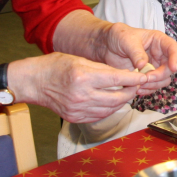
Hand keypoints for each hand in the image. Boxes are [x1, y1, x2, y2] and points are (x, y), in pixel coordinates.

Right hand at [13, 52, 151, 123]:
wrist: (33, 82)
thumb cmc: (54, 66)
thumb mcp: (80, 59)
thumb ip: (102, 69)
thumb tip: (123, 75)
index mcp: (84, 77)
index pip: (117, 79)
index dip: (133, 79)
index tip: (143, 77)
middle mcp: (82, 95)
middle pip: (117, 97)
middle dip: (131, 92)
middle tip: (137, 86)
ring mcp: (78, 109)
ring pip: (111, 108)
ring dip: (122, 101)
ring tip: (127, 93)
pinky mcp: (75, 117)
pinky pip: (100, 115)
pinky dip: (109, 109)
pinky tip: (112, 102)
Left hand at [93, 22, 176, 95]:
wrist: (106, 45)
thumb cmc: (118, 36)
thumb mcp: (126, 40)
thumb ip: (136, 52)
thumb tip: (143, 65)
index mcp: (158, 41)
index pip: (173, 48)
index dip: (175, 58)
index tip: (173, 68)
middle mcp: (159, 54)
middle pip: (169, 68)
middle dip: (160, 75)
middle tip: (147, 78)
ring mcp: (153, 66)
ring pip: (163, 79)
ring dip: (153, 85)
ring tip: (139, 84)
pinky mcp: (146, 76)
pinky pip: (152, 86)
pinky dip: (147, 89)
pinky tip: (137, 89)